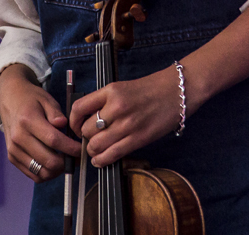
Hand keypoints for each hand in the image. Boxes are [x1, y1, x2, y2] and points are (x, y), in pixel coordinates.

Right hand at [0, 64, 80, 181]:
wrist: (10, 100)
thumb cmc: (31, 99)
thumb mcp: (46, 99)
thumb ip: (56, 113)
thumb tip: (64, 125)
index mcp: (28, 120)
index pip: (53, 140)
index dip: (71, 148)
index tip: (81, 150)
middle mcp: (19, 137)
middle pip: (48, 160)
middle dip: (67, 162)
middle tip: (76, 157)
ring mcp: (14, 150)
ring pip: (42, 172)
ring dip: (58, 170)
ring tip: (66, 161)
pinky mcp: (12, 158)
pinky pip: (33, 175)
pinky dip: (47, 173)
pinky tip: (54, 163)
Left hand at [68, 66, 182, 167]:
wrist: (177, 91)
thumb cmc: (150, 89)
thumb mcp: (122, 87)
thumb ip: (104, 102)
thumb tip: (86, 121)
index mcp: (110, 91)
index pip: (78, 108)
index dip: (72, 121)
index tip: (75, 126)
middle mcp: (116, 107)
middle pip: (86, 130)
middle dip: (85, 137)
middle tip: (91, 138)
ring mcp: (127, 124)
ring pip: (96, 145)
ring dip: (93, 150)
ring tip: (96, 149)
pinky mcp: (138, 138)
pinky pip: (112, 154)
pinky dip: (102, 160)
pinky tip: (100, 160)